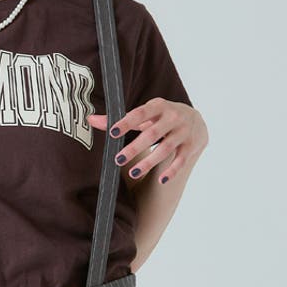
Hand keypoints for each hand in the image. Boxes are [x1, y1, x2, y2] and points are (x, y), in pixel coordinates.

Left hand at [87, 98, 207, 183]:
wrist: (195, 118)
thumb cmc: (161, 116)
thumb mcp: (144, 114)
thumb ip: (118, 118)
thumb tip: (90, 119)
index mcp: (158, 106)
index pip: (140, 113)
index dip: (126, 122)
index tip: (112, 133)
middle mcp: (173, 117)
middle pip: (152, 134)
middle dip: (135, 147)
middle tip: (117, 160)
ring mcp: (183, 132)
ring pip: (166, 149)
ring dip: (149, 162)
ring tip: (133, 173)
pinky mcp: (191, 146)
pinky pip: (181, 160)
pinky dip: (172, 171)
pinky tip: (161, 180)